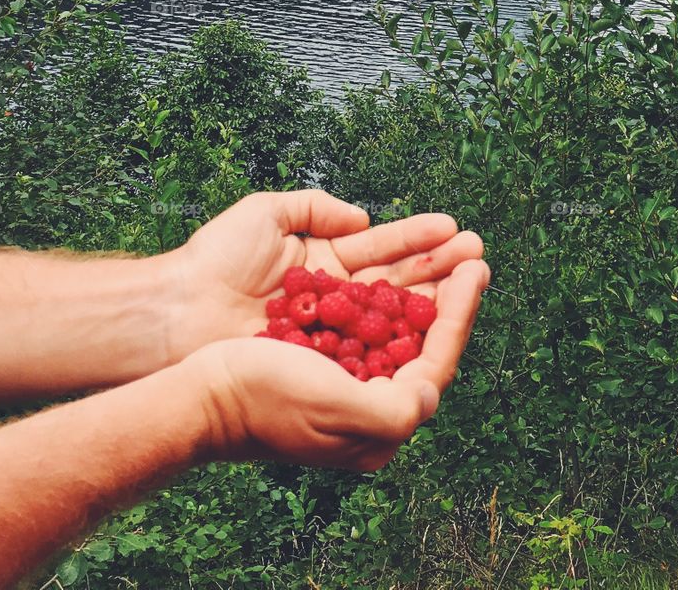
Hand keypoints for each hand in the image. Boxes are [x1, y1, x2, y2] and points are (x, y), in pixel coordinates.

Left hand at [163, 189, 483, 364]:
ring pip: (396, 318)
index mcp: (325, 265)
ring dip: (436, 300)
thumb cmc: (213, 260)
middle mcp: (337, 303)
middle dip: (442, 269)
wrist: (176, 311)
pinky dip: (407, 339)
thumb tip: (364, 219)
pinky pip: (374, 353)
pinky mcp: (326, 367)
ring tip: (474, 279)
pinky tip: (438, 323)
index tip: (455, 228)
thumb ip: (316, 207)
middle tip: (480, 255)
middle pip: (400, 285)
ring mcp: (334, 337)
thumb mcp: (266, 212)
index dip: (420, 240)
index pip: (384, 250)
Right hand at [184, 258, 490, 470]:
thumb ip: (394, 408)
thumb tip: (431, 392)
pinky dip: (384, 293)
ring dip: (421, 284)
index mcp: (377, 428)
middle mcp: (366, 407)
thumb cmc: (263, 397)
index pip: (436, 364)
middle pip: (421, 343)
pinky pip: (365, 323)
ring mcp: (343, 382)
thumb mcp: (335, 408)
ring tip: (445, 249)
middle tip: (472, 252)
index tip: (476, 269)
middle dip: (448, 295)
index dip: (460, 313)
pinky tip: (393, 268)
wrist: (202, 393)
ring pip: (397, 327)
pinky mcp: (320, 360)